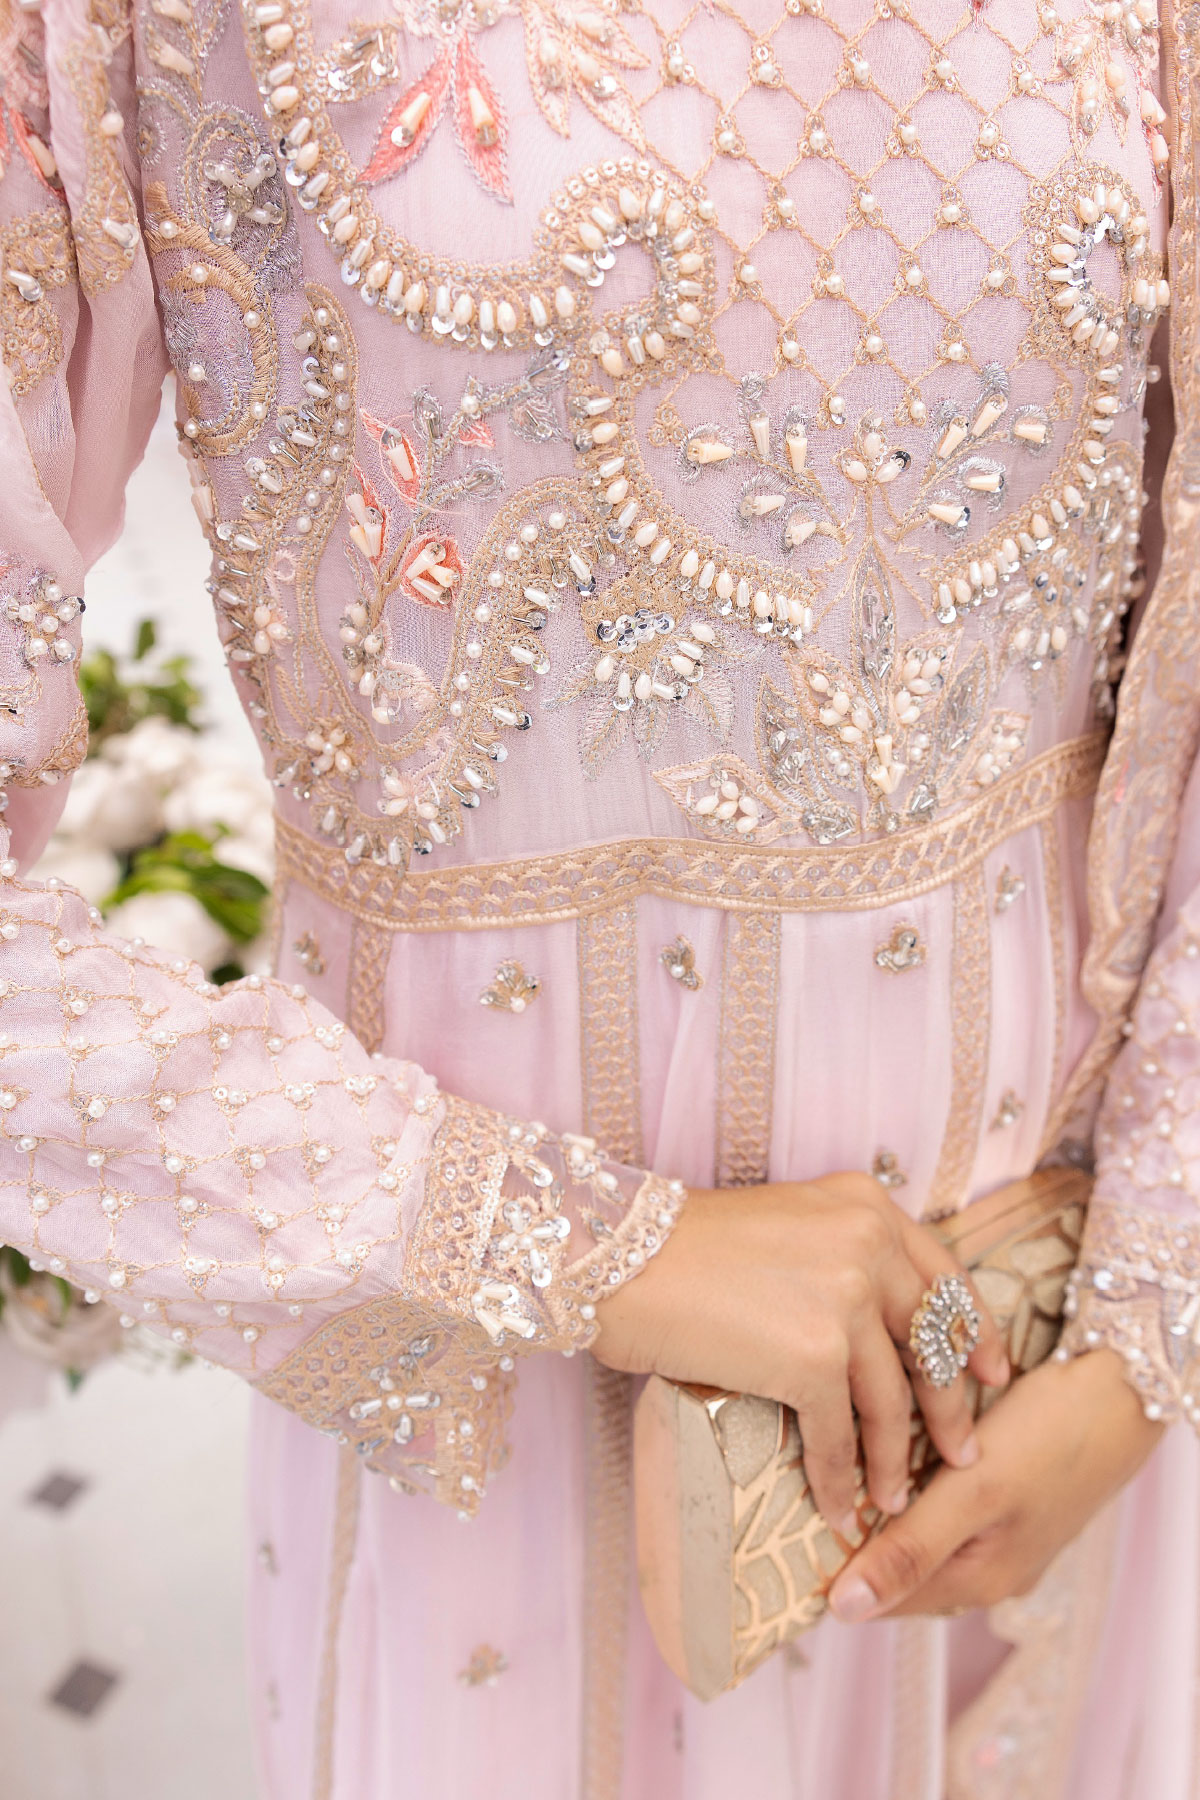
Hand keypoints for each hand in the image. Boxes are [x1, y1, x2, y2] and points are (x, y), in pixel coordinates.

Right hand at [592, 1173, 1008, 1534]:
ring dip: (894, 1459)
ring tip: (894, 1498)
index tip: (994, 1371)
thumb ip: (839, 1257)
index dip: (975, 1330)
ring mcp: (844, 1302)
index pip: (943, 1274)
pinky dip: (840, 1477)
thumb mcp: (785, 1225)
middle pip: (931, 1341)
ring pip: (891, 1400)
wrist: (617, 1259)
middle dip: (951, 1405)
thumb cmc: (681, 1247)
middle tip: (963, 1450)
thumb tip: (873, 1331)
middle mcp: (867, 1245)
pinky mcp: (810, 1359)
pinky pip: (838, 1435)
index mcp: (864, 1206)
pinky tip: (837, 1504)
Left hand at [828, 1348, 1163, 1621]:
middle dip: (849, 1531)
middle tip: (796, 1484)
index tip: (781, 1532)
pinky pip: (938, 1496)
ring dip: (878, 1499)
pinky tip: (885, 1440)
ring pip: (914, 1524)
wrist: (1123, 1384)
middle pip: (895, 1561)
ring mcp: (997, 1528)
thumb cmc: (1053, 1434)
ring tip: (831, 1459)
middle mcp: (985, 1564)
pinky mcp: (1003, 1490)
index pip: (881, 1598)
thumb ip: (911, 1548)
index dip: (830, 1570)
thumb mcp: (975, 1491)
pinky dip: (908, 1474)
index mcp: (978, 1579)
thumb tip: (843, 1612)